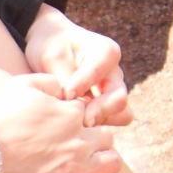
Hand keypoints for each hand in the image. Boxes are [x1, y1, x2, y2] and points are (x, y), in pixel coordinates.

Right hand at [0, 71, 127, 172]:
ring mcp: (77, 169)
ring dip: (108, 160)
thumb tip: (67, 87)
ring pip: (112, 162)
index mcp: (72, 113)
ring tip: (100, 164)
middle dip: (98, 138)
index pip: (92, 112)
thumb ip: (50, 81)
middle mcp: (81, 139)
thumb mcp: (21, 85)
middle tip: (83, 145)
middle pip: (106, 137)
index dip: (84, 117)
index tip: (73, 124)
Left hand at [23, 6, 131, 127]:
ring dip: (102, 121)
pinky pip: (110, 122)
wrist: (50, 47)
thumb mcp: (53, 55)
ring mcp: (112, 92)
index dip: (83, 85)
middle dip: (101, 111)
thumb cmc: (52, 46)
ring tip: (79, 124)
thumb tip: (70, 101)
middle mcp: (115, 74)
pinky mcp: (104, 106)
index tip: (66, 95)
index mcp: (107, 52)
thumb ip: (63, 76)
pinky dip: (96, 126)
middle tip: (82, 121)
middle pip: (119, 99)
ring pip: (121, 114)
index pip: (99, 73)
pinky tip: (76, 127)